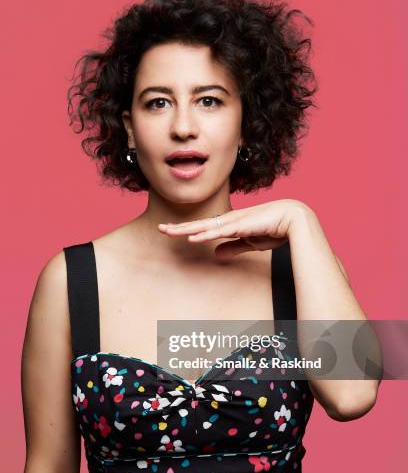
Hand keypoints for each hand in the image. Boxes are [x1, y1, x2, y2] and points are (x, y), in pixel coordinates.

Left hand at [158, 199, 313, 258]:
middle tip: (160, 229)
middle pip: (199, 225)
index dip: (187, 230)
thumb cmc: (275, 229)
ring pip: (204, 227)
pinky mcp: (241, 225)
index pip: (204, 227)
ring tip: (169, 231)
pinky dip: (204, 235)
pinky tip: (192, 237)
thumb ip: (233, 247)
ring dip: (186, 230)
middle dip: (179, 228)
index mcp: (231, 224)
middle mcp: (229, 220)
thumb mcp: (250, 243)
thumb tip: (216, 254)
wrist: (294, 219)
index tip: (171, 231)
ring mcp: (234, 221)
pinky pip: (219, 232)